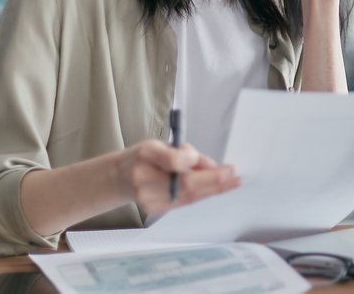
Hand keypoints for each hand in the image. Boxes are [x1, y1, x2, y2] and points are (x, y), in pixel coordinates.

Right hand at [117, 140, 239, 213]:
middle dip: (214, 181)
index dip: (200, 164)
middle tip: (234, 176)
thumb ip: (185, 153)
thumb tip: (212, 166)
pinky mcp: (154, 209)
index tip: (222, 164)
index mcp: (146, 154)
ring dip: (212, 189)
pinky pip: (184, 202)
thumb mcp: (161, 144)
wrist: (119, 177)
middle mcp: (143, 178)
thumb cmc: (144, 157)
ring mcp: (147, 198)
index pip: (174, 162)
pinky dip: (201, 195)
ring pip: (188, 196)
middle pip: (185, 185)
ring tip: (231, 182)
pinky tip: (215, 189)